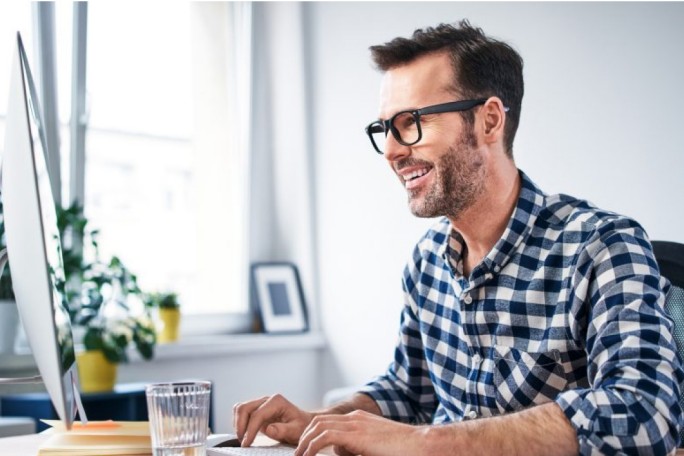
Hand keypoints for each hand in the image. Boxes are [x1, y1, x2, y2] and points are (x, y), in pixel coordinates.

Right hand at [233, 394, 314, 446]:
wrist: (304, 424)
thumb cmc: (301, 426)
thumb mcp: (296, 430)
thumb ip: (283, 430)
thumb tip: (268, 429)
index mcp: (277, 401)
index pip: (257, 414)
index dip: (250, 430)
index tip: (247, 443)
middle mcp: (267, 400)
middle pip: (244, 408)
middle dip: (241, 426)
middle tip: (243, 442)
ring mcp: (261, 404)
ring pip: (240, 409)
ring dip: (238, 424)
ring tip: (243, 439)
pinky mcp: (257, 410)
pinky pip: (242, 413)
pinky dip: (239, 422)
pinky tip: (244, 434)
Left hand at [295, 410, 426, 455]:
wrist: (421, 445)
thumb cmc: (401, 451)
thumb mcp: (373, 448)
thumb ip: (355, 448)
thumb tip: (338, 451)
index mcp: (359, 420)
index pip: (328, 421)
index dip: (313, 434)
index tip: (305, 450)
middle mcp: (355, 418)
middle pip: (319, 421)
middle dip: (304, 436)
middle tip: (298, 454)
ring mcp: (356, 423)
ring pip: (319, 425)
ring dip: (305, 442)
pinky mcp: (357, 433)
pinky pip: (326, 436)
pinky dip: (312, 446)